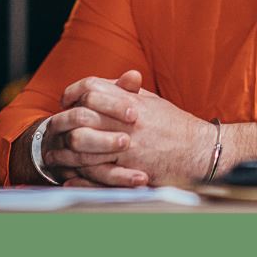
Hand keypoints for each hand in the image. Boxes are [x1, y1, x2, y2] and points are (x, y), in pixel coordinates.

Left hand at [59, 70, 214, 185]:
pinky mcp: (130, 168)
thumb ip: (129, 91)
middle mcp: (127, 120)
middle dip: (64, 121)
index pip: (92, 87)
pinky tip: (70, 175)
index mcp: (132, 100)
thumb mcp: (153, 102)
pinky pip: (97, 170)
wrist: (200, 150)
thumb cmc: (176, 126)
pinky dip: (80, 174)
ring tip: (56, 154)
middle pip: (82, 115)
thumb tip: (111, 81)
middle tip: (56, 128)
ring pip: (83, 144)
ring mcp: (128, 145)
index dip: (74, 92)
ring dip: (66, 150)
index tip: (67, 100)